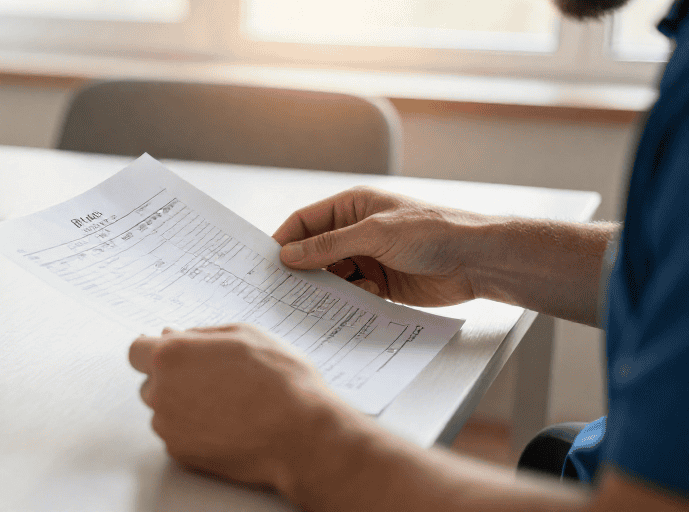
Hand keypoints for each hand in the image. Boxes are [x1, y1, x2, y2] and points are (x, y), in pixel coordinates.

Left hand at [128, 323, 359, 497]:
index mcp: (172, 355)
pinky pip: (177, 435)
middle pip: (151, 382)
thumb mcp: (244, 334)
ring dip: (183, 406)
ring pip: (163, 410)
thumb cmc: (280, 380)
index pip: (137, 351)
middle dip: (173, 379)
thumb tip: (171, 335)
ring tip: (227, 404)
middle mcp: (161, 391)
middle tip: (214, 380)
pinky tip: (226, 424)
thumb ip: (199, 334)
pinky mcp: (180, 452)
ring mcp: (168, 425)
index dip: (155, 351)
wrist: (300, 433)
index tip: (173, 356)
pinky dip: (194, 430)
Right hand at [273, 186, 485, 307]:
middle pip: (314, 252)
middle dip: (301, 269)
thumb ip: (330, 245)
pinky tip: (350, 305)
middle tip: (281, 290)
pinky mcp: (381, 285)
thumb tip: (288, 255)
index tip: (265, 263)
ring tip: (315, 302)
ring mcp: (368, 259)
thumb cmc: (432, 231)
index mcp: (352, 207)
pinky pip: (351, 294)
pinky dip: (346, 301)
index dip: (284, 240)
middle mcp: (356, 232)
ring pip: (331, 276)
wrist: (478, 261)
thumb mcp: (375, 234)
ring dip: (325, 289)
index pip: (305, 222)